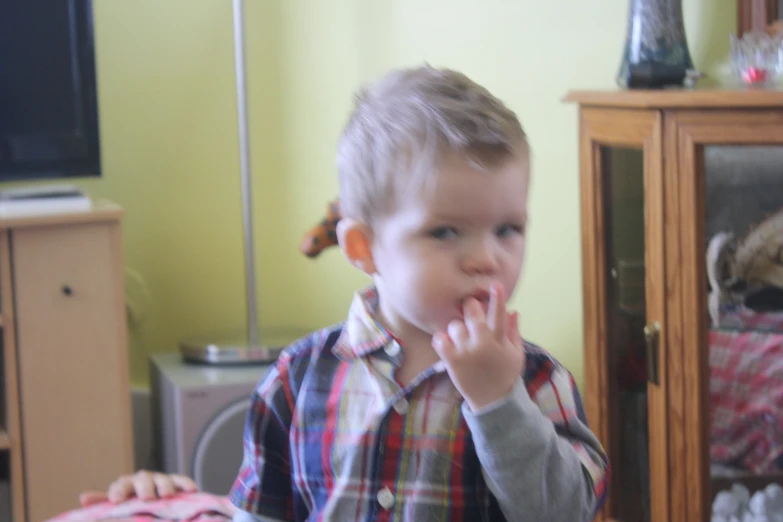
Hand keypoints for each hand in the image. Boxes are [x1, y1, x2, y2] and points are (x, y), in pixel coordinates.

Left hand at [78, 470, 198, 505]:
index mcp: (127, 487)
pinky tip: (191, 489)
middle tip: (147, 497)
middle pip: (143, 478)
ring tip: (167, 494)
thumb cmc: (132, 509)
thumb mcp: (118, 509)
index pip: (121, 484)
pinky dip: (186, 484)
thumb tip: (83, 498)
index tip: (116, 500)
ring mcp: (162, 482)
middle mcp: (144, 482)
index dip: (119, 490)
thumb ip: (102, 505)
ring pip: (163, 478)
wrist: (155, 511)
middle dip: (145, 486)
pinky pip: (182, 481)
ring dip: (165, 485)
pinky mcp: (178, 485)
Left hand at [432, 283, 524, 410]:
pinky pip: (440, 340)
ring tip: (460, 335)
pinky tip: (445, 341)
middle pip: (473, 314)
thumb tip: (514, 311)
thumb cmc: (505, 374)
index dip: (497, 298)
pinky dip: (440, 338)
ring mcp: (466, 352)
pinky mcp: (452, 361)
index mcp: (499, 340)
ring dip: (456, 327)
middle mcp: (482, 343)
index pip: (499, 314)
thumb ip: (514, 331)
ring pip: (455, 325)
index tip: (495, 284)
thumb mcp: (515, 353)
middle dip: (469, 306)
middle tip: (468, 306)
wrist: (493, 401)